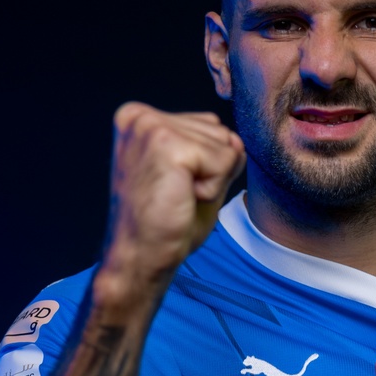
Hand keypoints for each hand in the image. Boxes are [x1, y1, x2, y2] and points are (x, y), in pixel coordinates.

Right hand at [100, 102, 245, 296]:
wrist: (139, 259)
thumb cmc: (163, 223)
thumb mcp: (197, 175)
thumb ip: (219, 151)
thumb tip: (236, 140)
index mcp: (141, 118)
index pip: (210, 126)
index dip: (206, 165)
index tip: (173, 186)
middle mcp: (141, 116)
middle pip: (221, 132)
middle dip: (210, 171)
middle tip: (174, 194)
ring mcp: (151, 127)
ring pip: (226, 145)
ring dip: (211, 180)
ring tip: (176, 196)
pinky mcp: (167, 145)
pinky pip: (225, 161)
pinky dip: (213, 189)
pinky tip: (181, 199)